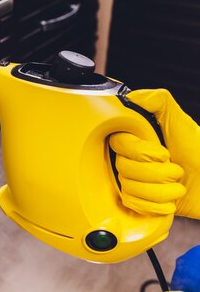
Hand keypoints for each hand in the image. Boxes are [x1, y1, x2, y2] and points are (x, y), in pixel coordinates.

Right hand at [109, 89, 199, 218]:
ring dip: (161, 190)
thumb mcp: (182, 122)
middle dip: (156, 172)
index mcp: (138, 139)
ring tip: (178, 184)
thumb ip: (158, 101)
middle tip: (176, 168)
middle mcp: (133, 158)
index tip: (162, 152)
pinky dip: (156, 205)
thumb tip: (131, 96)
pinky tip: (171, 199)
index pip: (118, 143)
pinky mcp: (141, 201)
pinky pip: (133, 204)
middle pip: (123, 168)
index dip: (139, 151)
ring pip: (129, 188)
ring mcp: (135, 180)